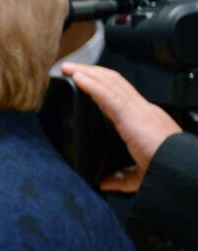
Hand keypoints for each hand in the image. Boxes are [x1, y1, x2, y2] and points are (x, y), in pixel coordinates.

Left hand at [61, 63, 180, 191]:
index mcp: (145, 120)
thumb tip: (105, 182)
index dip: (102, 85)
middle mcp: (144, 110)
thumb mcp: (138, 175)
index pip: (121, 95)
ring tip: (68, 68)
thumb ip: (120, 177)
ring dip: (87, 73)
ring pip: (111, 83)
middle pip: (114, 82)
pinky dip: (92, 85)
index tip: (83, 81)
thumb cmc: (166, 172)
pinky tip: (78, 78)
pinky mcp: (133, 117)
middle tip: (69, 68)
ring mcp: (140, 111)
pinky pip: (109, 96)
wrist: (182, 173)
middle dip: (91, 72)